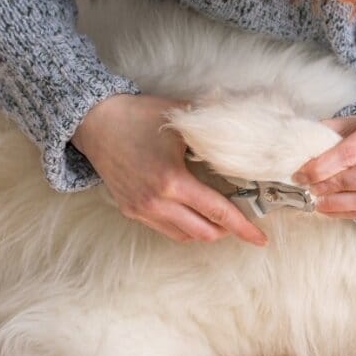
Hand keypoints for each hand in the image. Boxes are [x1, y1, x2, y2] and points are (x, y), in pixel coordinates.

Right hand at [72, 94, 267, 245]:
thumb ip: (212, 134)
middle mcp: (156, 202)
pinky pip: (165, 229)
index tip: (260, 238)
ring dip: (205, 230)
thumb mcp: (181, 120)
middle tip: (242, 221)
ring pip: (184, 235)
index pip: (218, 212)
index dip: (242, 227)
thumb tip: (243, 138)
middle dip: (226, 230)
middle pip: (203, 232)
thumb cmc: (138, 116)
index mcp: (172, 181)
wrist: (94, 122)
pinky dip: (184, 226)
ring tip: (218, 217)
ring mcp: (141, 210)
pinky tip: (192, 212)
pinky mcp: (131, 210)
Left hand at [292, 116, 355, 218]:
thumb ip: (320, 140)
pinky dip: (343, 212)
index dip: (322, 168)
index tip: (300, 175)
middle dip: (331, 186)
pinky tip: (327, 208)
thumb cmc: (355, 133)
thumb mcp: (339, 126)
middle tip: (309, 189)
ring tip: (316, 201)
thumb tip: (295, 158)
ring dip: (336, 204)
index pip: (350, 153)